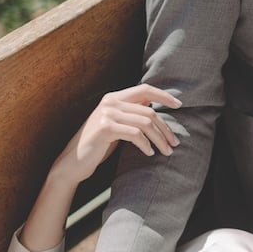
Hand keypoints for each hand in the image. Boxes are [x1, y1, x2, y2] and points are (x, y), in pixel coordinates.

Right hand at [53, 84, 181, 182]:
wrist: (73, 162)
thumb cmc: (98, 145)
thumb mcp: (116, 125)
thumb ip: (130, 113)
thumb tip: (152, 105)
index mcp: (114, 97)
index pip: (145, 89)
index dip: (164, 95)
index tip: (179, 105)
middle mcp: (110, 101)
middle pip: (149, 111)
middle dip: (165, 128)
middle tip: (175, 143)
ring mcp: (107, 113)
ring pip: (145, 123)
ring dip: (159, 139)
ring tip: (166, 151)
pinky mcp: (105, 128)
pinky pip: (135, 134)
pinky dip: (145, 144)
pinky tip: (149, 153)